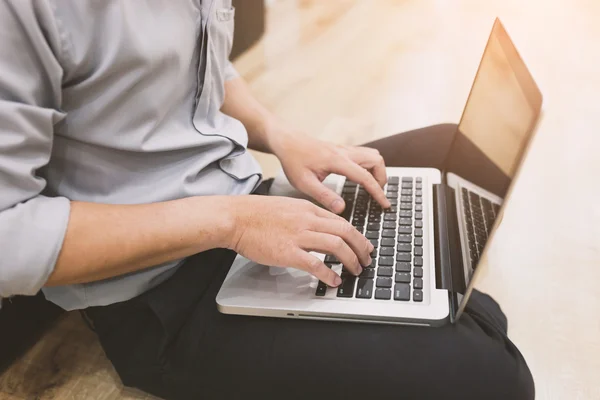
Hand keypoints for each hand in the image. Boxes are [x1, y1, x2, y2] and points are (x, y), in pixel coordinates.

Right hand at [226, 196, 373, 286]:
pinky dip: (329, 274)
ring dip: (351, 260)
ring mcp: (298, 235)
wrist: (235, 217)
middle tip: (366, 260)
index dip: (357, 235)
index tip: (363, 245)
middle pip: (345, 232)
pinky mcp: (287, 252)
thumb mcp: (287, 207)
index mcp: (308, 209)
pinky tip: (334, 281)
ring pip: (336, 246)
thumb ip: (305, 216)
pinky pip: (315, 264)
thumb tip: (319, 228)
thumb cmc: (255, 214)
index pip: (341, 221)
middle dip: (361, 248)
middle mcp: (307, 220)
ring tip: (355, 271)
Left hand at [271, 130, 390, 213]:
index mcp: (337, 161)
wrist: (286, 141)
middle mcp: (344, 152)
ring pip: (372, 155)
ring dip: (377, 170)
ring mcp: (344, 149)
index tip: (385, 205)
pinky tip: (360, 177)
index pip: (366, 177)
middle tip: (377, 195)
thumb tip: (341, 209)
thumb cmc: (293, 161)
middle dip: (382, 179)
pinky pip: (364, 154)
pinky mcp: (342, 148)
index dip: (378, 192)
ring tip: (372, 187)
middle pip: (376, 160)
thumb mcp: (304, 183)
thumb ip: (323, 196)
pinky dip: (369, 165)